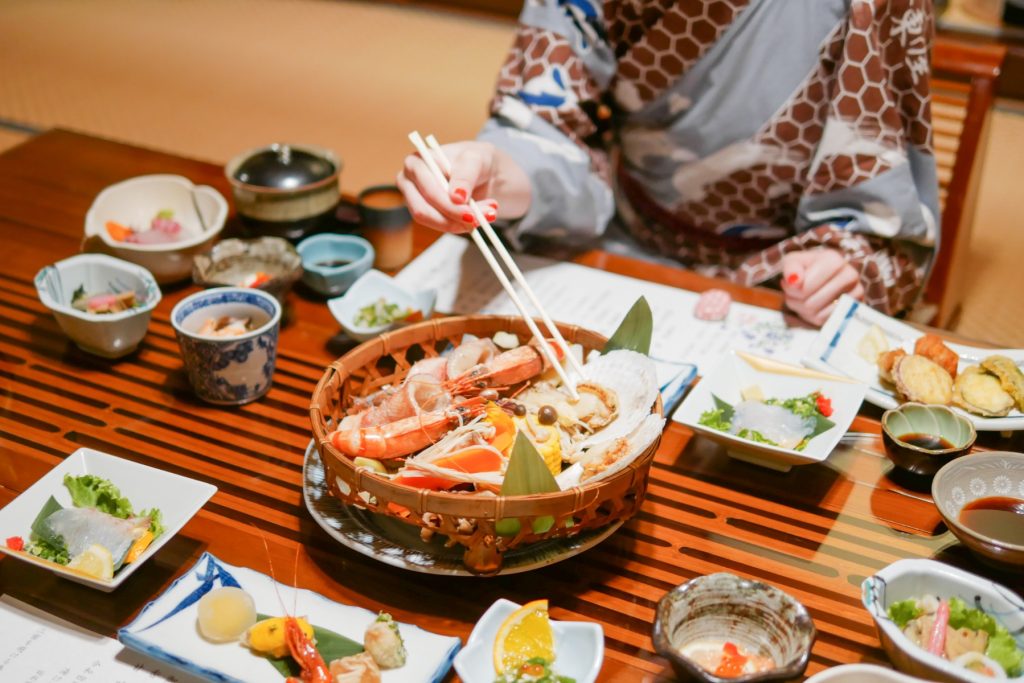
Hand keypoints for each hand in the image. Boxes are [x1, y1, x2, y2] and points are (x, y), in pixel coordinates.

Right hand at [396, 141, 531, 232]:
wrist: (485, 172)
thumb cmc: (476, 159)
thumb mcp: (476, 160)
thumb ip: (465, 175)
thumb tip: (456, 198)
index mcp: (416, 161)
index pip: (426, 189)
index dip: (447, 204)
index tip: (471, 213)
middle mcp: (410, 182)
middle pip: (423, 210)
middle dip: (453, 218)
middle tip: (479, 220)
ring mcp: (417, 200)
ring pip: (433, 222)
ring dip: (461, 224)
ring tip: (487, 215)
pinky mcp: (428, 214)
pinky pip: (442, 226)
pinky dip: (462, 225)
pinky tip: (480, 217)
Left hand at [780, 249, 863, 326]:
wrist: (821, 275)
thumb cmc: (805, 268)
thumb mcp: (792, 262)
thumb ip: (790, 269)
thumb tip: (794, 281)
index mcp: (834, 261)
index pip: (805, 288)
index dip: (791, 290)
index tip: (789, 284)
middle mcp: (850, 276)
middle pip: (811, 304)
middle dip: (796, 301)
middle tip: (794, 294)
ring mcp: (856, 295)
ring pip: (817, 315)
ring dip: (803, 310)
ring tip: (803, 298)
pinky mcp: (853, 311)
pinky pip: (825, 322)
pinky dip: (813, 317)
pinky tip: (814, 305)